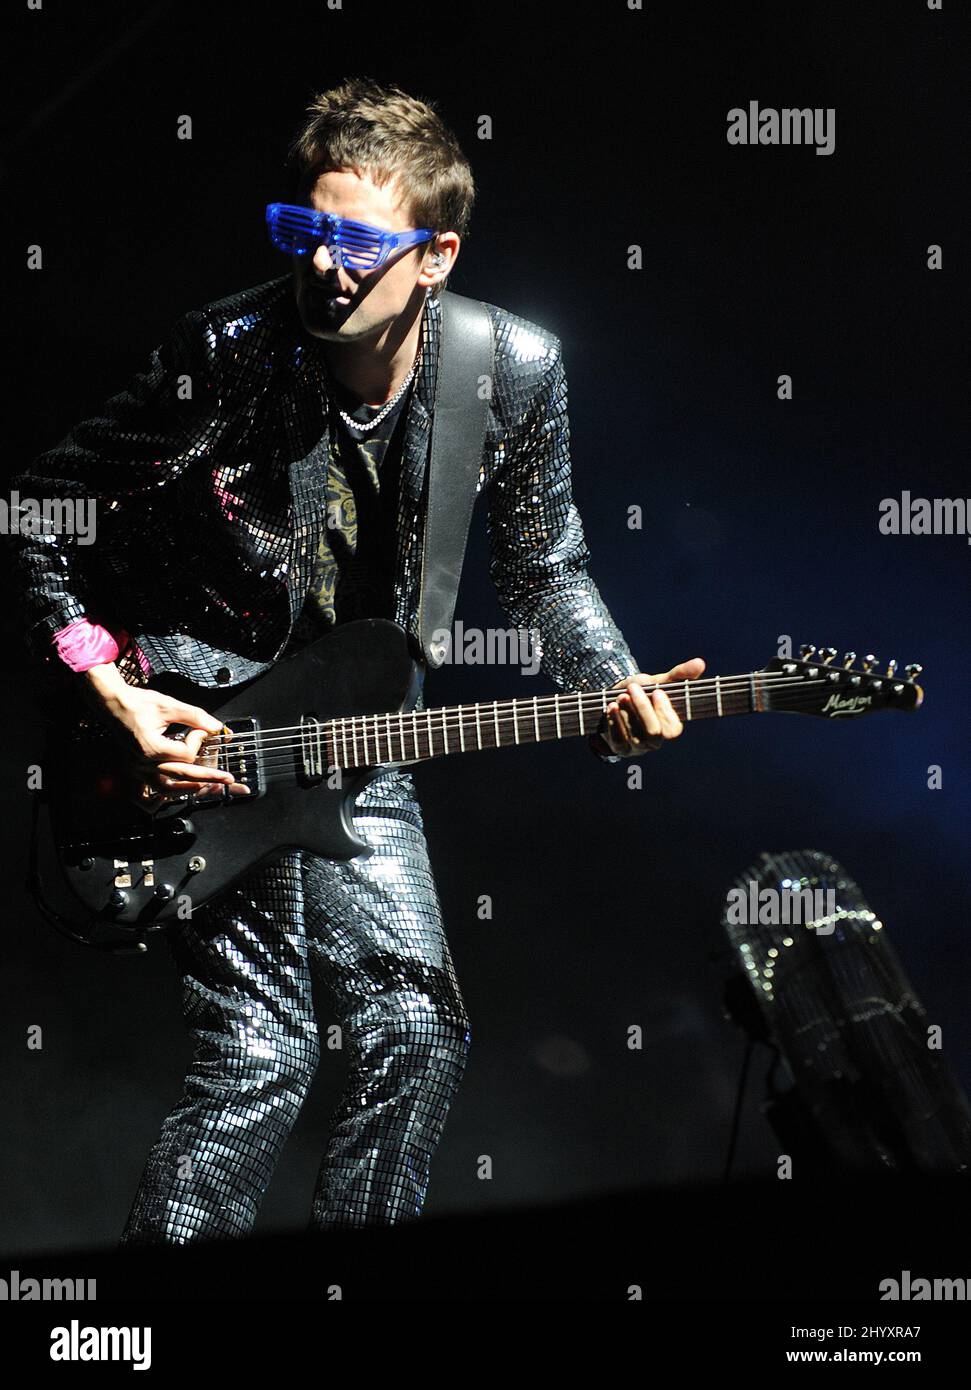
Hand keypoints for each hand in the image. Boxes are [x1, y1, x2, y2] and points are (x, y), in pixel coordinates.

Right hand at [83, 662, 248, 805]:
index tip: (201, 730)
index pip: (186, 755)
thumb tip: (216, 726)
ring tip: (207, 787)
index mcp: (151, 748)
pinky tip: (179, 790)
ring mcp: (137, 769)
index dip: (199, 741)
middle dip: (209, 778)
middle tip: (228, 779)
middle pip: (182, 776)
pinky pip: (150, 791)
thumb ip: (195, 716)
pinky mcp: (135, 769)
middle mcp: (143, 763)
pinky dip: (165, 793)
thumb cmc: (137, 703)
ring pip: (166, 790)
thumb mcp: (169, 706)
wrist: (111, 704)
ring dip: (188, 789)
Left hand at [595, 658, 705, 755]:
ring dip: (626, 714)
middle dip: (642, 709)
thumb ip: (679, 675)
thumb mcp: (660, 682)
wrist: (615, 701)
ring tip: (620, 695)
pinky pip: (617, 741)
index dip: (665, 711)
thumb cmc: (643, 692)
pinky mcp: (620, 748)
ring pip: (635, 737)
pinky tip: (611, 708)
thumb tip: (700, 663)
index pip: (673, 729)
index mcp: (669, 728)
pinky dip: (614, 723)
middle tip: (633, 688)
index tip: (657, 691)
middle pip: (653, 733)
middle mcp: (655, 741)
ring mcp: (637, 747)